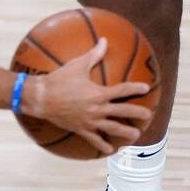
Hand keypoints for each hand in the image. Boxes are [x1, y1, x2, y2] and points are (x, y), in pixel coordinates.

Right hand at [22, 38, 153, 155]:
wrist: (41, 98)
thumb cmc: (59, 80)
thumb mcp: (77, 65)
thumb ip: (94, 54)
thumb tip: (104, 40)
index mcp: (98, 93)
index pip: (122, 91)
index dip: (135, 88)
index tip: (146, 88)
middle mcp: (96, 109)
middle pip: (122, 112)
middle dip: (137, 113)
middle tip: (148, 115)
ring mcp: (89, 121)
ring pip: (112, 128)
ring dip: (125, 132)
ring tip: (136, 135)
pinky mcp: (80, 129)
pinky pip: (94, 140)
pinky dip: (102, 145)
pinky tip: (110, 150)